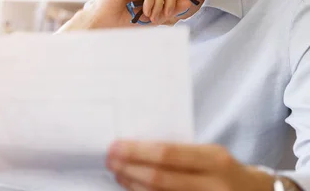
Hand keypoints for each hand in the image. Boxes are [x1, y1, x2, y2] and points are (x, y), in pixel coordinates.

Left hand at [106, 141, 273, 190]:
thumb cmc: (222, 168)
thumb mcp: (209, 153)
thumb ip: (179, 151)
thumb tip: (136, 146)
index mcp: (214, 159)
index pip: (168, 154)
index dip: (137, 152)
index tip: (115, 146)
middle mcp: (214, 184)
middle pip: (161, 179)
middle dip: (130, 169)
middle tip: (110, 161)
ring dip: (133, 186)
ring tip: (119, 174)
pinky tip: (133, 189)